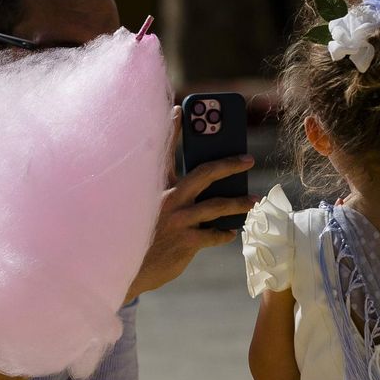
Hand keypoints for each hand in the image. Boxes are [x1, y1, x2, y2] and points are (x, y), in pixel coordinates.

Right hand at [127, 117, 256, 298]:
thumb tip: (204, 189)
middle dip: (230, 163)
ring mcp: (179, 219)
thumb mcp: (149, 210)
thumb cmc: (141, 238)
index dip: (172, 128)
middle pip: (206, 172)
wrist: (125, 270)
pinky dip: (224, 233)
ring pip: (218, 205)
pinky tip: (230, 232)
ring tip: (254, 200)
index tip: (180, 109)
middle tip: (248, 159)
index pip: (164, 151)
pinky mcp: (186, 241)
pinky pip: (214, 234)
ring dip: (240, 202)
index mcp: (156, 187)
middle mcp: (168, 198)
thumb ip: (171, 196)